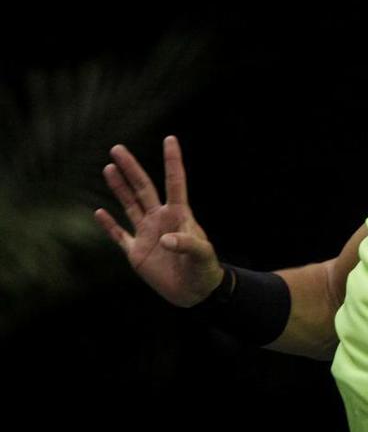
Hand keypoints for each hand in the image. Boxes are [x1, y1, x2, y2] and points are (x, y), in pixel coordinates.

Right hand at [94, 135, 223, 306]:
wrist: (195, 292)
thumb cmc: (204, 269)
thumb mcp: (202, 255)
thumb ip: (186, 244)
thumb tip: (165, 239)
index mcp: (179, 214)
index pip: (174, 182)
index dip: (172, 161)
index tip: (170, 138)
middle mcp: (160, 219)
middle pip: (143, 188)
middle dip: (131, 169)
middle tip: (117, 148)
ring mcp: (147, 234)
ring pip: (129, 205)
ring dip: (119, 188)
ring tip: (108, 167)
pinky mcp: (136, 252)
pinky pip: (119, 235)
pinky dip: (109, 225)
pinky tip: (99, 212)